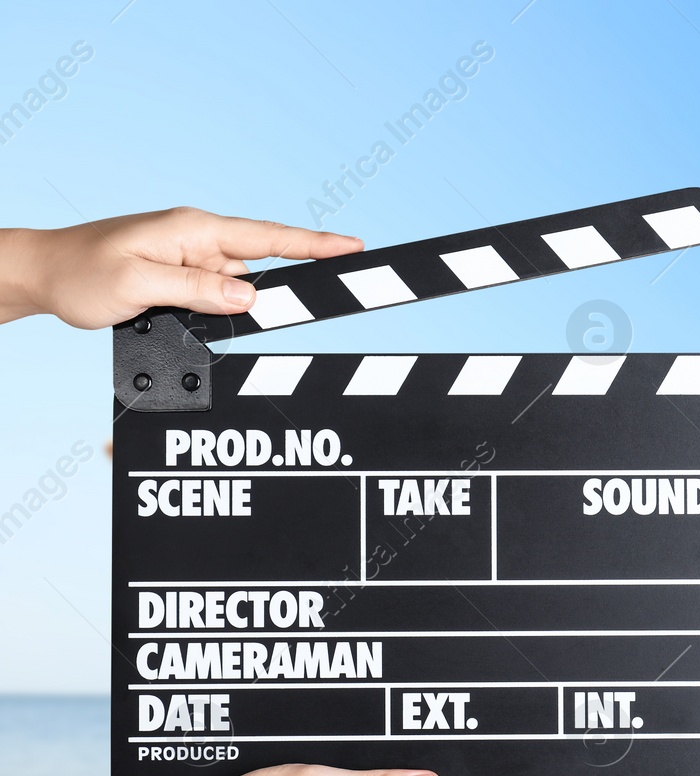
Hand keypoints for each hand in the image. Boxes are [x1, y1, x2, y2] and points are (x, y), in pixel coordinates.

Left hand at [0, 207, 360, 328]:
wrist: (41, 275)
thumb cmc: (79, 272)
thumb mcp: (138, 284)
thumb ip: (197, 289)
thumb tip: (251, 296)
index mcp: (194, 229)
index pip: (269, 237)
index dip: (315, 244)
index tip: (353, 247)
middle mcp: (199, 240)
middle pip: (260, 267)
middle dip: (272, 292)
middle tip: (270, 307)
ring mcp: (192, 260)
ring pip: (237, 288)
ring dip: (224, 310)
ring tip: (167, 313)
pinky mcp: (183, 279)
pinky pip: (216, 296)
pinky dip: (212, 312)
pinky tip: (178, 317)